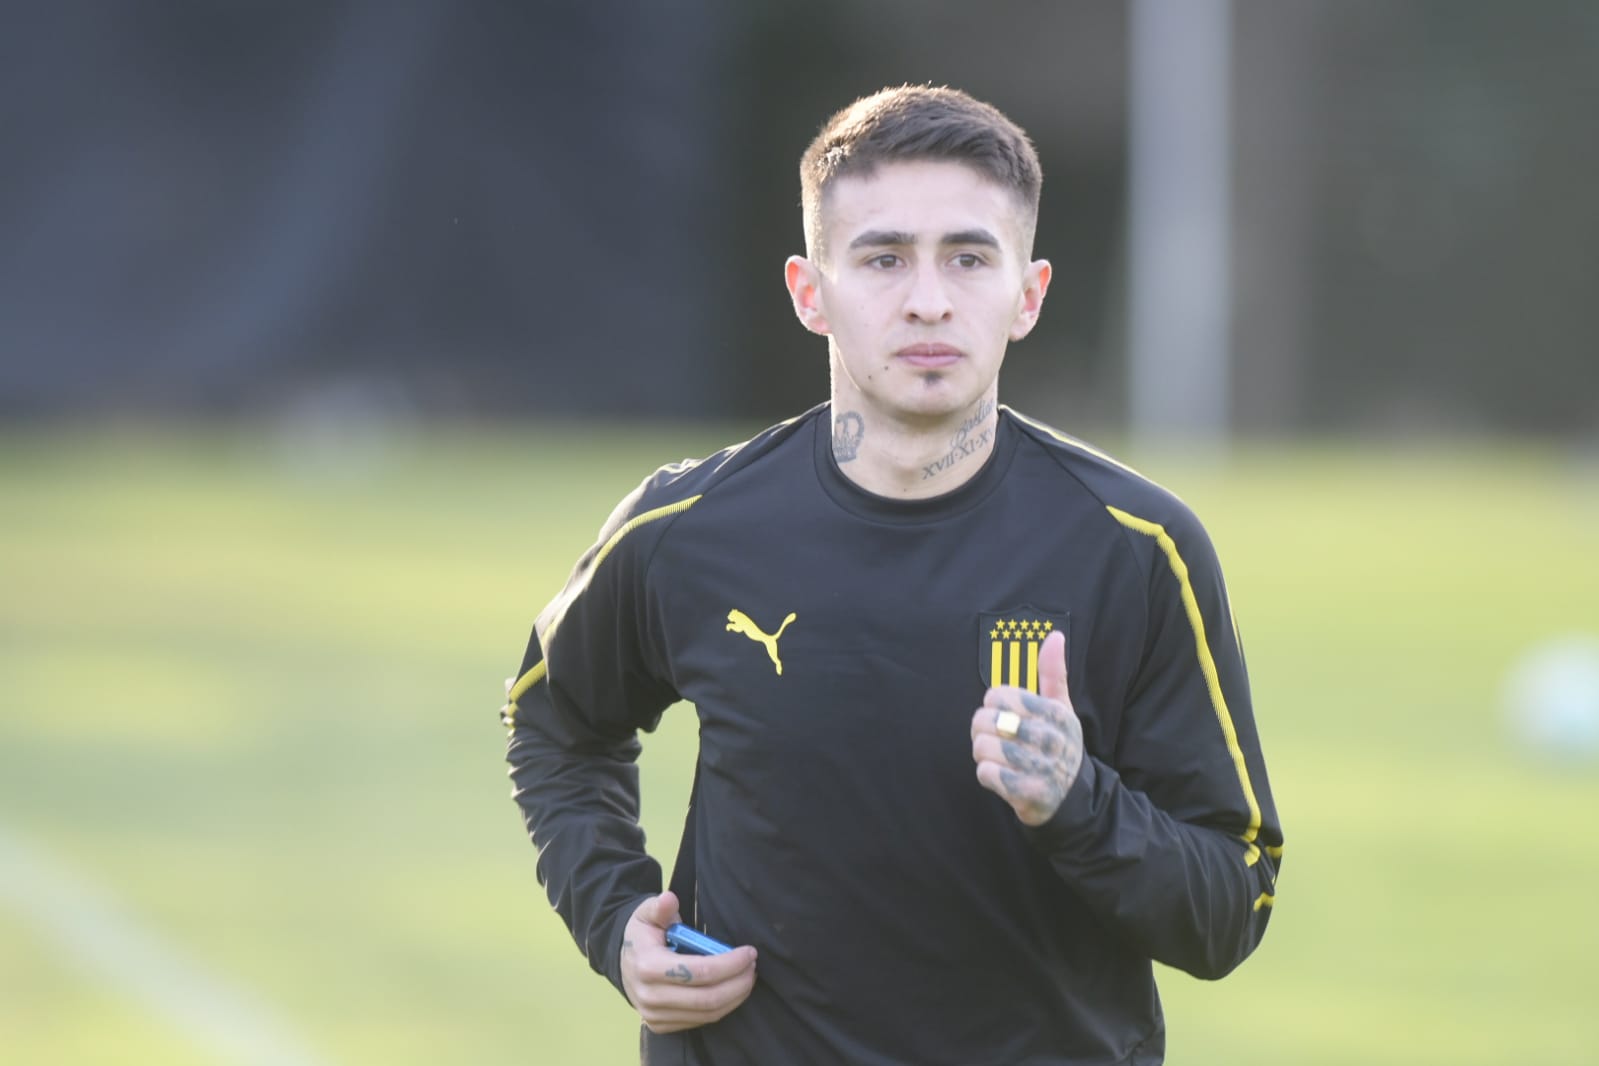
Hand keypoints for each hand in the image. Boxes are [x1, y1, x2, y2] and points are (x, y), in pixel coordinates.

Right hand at [620, 891, 757, 1033]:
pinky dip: (721, 1007)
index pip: (699, 972)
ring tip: (747, 977)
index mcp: (648, 966)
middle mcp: (650, 996)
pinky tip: (731, 990)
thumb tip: (669, 898)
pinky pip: (699, 1022)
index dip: (730, 964)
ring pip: (707, 1014)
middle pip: (707, 999)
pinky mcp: (660, 1026)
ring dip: (734, 997)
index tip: (749, 952)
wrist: (622, 961)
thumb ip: (660, 907)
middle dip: (738, 983)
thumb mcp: (647, 913)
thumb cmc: (642, 933)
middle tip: (753, 966)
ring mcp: (654, 1015)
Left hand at [971, 629, 1084, 825]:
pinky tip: (1000, 775)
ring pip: (983, 747)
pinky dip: (986, 774)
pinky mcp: (1027, 793)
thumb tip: (1056, 636)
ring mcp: (1041, 768)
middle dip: (983, 729)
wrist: (1072, 798)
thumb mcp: (1061, 708)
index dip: (993, 705)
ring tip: (998, 757)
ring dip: (983, 753)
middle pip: (986, 719)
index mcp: (1056, 714)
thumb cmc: (1059, 746)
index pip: (1000, 695)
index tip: (1004, 714)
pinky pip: (986, 773)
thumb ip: (1053, 673)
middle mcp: (1051, 739)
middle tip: (996, 738)